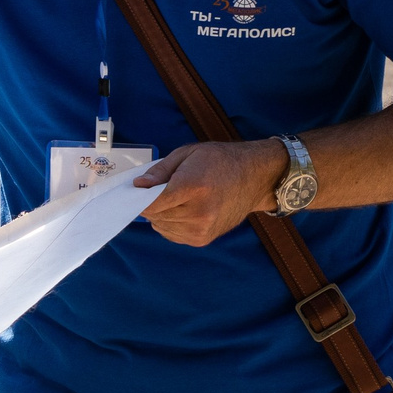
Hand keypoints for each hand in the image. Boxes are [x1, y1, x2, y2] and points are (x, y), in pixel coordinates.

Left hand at [134, 138, 284, 245]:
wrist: (254, 177)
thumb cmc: (220, 161)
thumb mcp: (187, 154)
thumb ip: (159, 171)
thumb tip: (138, 185)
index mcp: (193, 188)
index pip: (152, 203)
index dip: (139, 197)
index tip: (137, 189)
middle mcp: (199, 212)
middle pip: (154, 215)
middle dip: (151, 203)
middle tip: (162, 190)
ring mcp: (202, 229)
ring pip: (160, 226)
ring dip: (161, 214)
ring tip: (178, 199)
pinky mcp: (203, 239)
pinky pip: (171, 234)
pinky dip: (170, 223)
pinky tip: (183, 210)